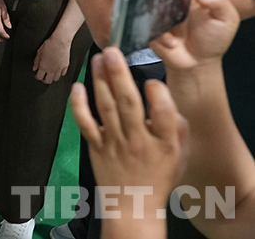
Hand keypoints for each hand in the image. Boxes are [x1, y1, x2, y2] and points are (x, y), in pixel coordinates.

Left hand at [33, 34, 70, 83]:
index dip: (37, 77)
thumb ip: (36, 62)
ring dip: (52, 77)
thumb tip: (34, 68)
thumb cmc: (49, 45)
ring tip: (50, 74)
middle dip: (44, 80)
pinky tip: (58, 70)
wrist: (60, 42)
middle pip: (48, 81)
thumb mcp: (39, 52)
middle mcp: (52, 70)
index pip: (39, 77)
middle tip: (43, 77)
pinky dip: (60, 73)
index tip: (37, 75)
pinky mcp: (65, 66)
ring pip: (56, 79)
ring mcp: (59, 69)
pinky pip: (63, 74)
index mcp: (44, 67)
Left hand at [71, 48, 187, 211]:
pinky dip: (78, 105)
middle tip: (112, 50)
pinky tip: (76, 87)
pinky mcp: (95, 146)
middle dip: (120, 75)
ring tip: (98, 58)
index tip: (151, 79)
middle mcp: (138, 141)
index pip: (163, 114)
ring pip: (106, 108)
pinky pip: (85, 123)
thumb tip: (163, 95)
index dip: (158, 94)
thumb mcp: (180, 154)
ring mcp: (114, 143)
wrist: (133, 205)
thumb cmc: (159, 175)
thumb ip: (176, 125)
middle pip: (128, 104)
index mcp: (164, 143)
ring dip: (100, 80)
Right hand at [150, 0, 239, 71]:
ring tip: (173, 19)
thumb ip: (220, 3)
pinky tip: (172, 43)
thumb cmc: (213, 40)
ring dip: (161, 4)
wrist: (195, 64)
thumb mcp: (228, 20)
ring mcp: (162, 8)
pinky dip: (162, 34)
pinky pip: (149, 21)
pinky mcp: (150, 23)